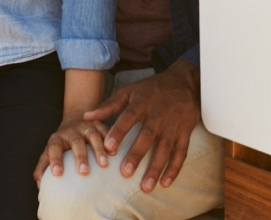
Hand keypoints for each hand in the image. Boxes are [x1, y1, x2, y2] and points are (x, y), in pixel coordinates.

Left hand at [33, 111, 109, 184]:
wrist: (75, 118)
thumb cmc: (61, 144)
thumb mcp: (50, 152)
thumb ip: (43, 167)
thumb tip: (40, 185)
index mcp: (57, 139)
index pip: (53, 148)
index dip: (55, 160)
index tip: (57, 173)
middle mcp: (71, 131)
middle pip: (75, 142)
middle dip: (80, 156)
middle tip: (83, 172)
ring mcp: (86, 126)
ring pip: (93, 135)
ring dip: (98, 149)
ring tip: (103, 164)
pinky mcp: (99, 124)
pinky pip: (106, 130)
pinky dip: (110, 140)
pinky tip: (115, 153)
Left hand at [82, 62, 200, 192]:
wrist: (184, 82)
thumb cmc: (151, 89)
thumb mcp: (130, 91)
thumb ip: (108, 105)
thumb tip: (86, 117)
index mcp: (142, 103)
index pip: (129, 116)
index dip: (119, 131)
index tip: (108, 146)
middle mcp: (158, 115)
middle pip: (147, 135)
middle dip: (137, 154)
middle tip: (125, 173)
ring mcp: (173, 125)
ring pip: (165, 148)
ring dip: (156, 168)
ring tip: (145, 187)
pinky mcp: (185, 132)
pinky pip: (181, 152)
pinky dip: (174, 168)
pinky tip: (166, 183)